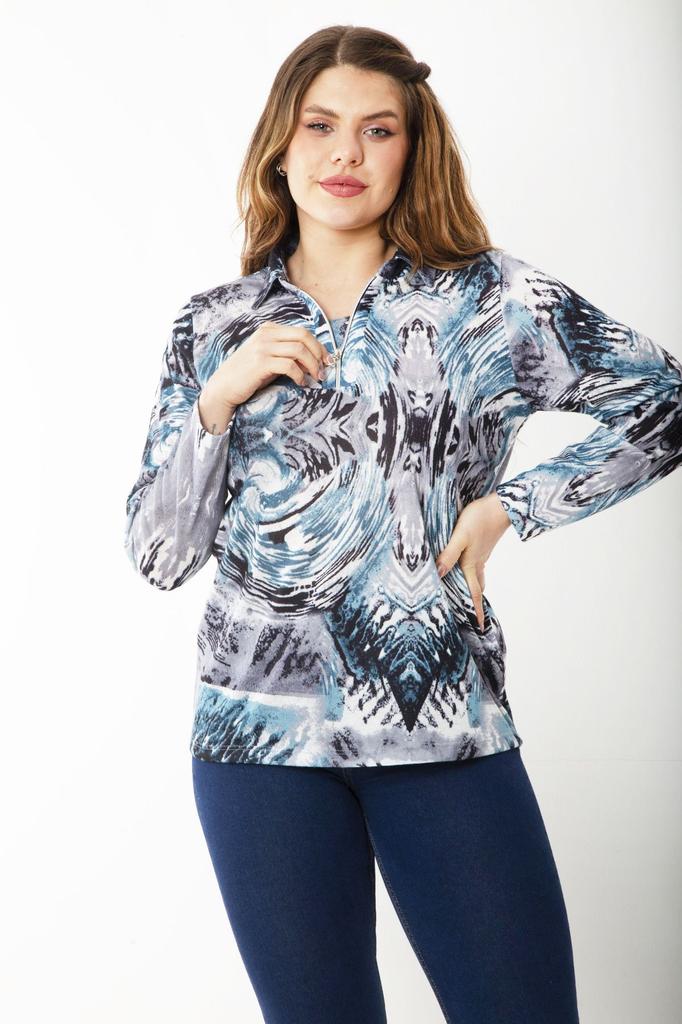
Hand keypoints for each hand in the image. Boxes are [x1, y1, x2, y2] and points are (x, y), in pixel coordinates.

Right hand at [203, 322, 333, 408]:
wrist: (224, 387)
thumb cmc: (248, 375)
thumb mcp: (268, 358)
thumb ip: (287, 354)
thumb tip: (313, 360)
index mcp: (269, 329)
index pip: (302, 332)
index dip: (318, 345)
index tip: (326, 360)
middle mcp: (266, 334)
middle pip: (304, 336)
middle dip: (319, 353)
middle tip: (324, 369)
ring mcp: (263, 347)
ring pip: (299, 350)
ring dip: (312, 365)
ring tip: (315, 378)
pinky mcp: (261, 362)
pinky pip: (290, 365)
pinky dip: (300, 375)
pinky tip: (301, 383)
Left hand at [434, 492, 511, 630]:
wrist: (501, 505)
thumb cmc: (479, 519)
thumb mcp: (460, 537)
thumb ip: (448, 555)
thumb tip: (438, 574)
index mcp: (471, 565)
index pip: (474, 593)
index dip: (476, 610)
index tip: (480, 626)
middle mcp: (478, 563)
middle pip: (476, 587)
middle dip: (473, 602)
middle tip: (469, 614)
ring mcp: (482, 554)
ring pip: (477, 576)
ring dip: (473, 586)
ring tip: (464, 593)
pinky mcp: (482, 545)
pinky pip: (477, 564)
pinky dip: (471, 572)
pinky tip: (464, 565)